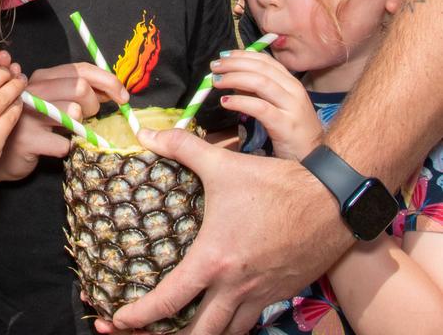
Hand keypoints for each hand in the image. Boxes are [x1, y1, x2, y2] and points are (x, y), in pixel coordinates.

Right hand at [0, 61, 129, 181]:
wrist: (3, 156)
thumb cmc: (35, 127)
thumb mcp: (55, 102)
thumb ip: (79, 93)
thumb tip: (113, 90)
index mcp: (43, 77)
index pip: (81, 69)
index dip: (107, 81)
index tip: (123, 96)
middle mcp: (33, 90)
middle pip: (80, 88)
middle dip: (94, 105)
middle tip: (90, 118)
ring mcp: (28, 114)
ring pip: (74, 113)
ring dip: (82, 127)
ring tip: (72, 132)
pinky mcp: (27, 140)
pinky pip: (64, 144)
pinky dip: (68, 149)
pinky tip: (57, 147)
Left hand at [108, 127, 349, 334]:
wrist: (330, 202)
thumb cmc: (274, 184)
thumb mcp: (223, 164)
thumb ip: (182, 148)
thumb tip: (147, 133)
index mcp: (215, 259)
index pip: (169, 299)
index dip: (139, 316)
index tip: (118, 320)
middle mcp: (235, 287)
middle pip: (196, 334)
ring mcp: (259, 295)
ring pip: (225, 334)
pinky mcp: (278, 294)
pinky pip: (248, 322)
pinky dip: (229, 326)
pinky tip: (220, 317)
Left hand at [211, 51, 323, 159]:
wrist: (317, 161)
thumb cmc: (293, 134)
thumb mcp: (278, 107)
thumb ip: (259, 92)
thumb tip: (234, 79)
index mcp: (291, 83)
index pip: (265, 60)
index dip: (243, 55)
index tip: (223, 55)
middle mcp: (294, 90)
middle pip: (261, 68)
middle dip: (234, 64)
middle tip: (214, 67)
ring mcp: (292, 107)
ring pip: (261, 82)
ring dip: (234, 78)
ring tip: (216, 82)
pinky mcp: (286, 125)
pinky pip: (260, 108)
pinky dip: (240, 101)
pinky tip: (225, 101)